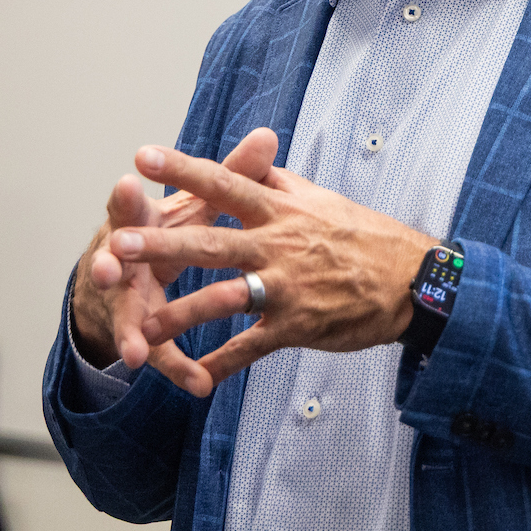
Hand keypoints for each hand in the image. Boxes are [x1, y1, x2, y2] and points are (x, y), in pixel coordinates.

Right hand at [71, 128, 280, 395]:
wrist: (122, 275)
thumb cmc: (165, 231)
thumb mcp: (196, 203)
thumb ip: (232, 175)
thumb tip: (269, 137)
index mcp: (139, 220)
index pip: (129, 204)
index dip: (126, 196)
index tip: (128, 183)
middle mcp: (124, 256)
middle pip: (116, 258)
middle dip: (112, 261)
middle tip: (110, 266)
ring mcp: (127, 295)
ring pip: (127, 312)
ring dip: (130, 330)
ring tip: (134, 352)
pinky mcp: (142, 329)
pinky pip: (159, 351)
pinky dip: (176, 367)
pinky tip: (197, 384)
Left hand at [106, 141, 439, 395]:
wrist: (412, 281)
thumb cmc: (363, 235)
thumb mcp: (319, 198)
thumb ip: (276, 180)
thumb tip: (251, 153)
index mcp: (279, 209)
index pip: (223, 183)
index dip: (182, 168)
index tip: (142, 155)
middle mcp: (277, 246)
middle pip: (210, 243)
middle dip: (161, 245)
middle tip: (117, 243)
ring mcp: (285, 289)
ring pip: (222, 301)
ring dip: (179, 317)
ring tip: (139, 328)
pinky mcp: (296, 326)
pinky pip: (251, 348)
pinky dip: (221, 363)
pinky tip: (193, 377)